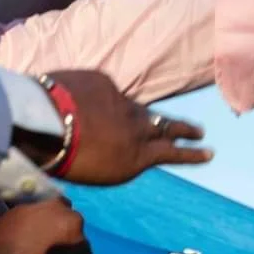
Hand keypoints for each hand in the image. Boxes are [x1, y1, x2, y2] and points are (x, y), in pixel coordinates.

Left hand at [38, 71, 211, 184]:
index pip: (172, 153)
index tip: (209, 153)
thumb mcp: (100, 171)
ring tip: (153, 119)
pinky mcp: (103, 82)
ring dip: (147, 115)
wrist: (44, 123)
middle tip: (200, 132)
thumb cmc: (67, 160)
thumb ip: (119, 158)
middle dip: (185, 130)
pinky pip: (106, 93)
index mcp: (136, 154)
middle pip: (167, 126)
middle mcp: (136, 126)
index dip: (191, 154)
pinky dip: (101, 100)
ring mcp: (121, 101)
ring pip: (139, 108)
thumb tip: (122, 146)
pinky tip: (86, 103)